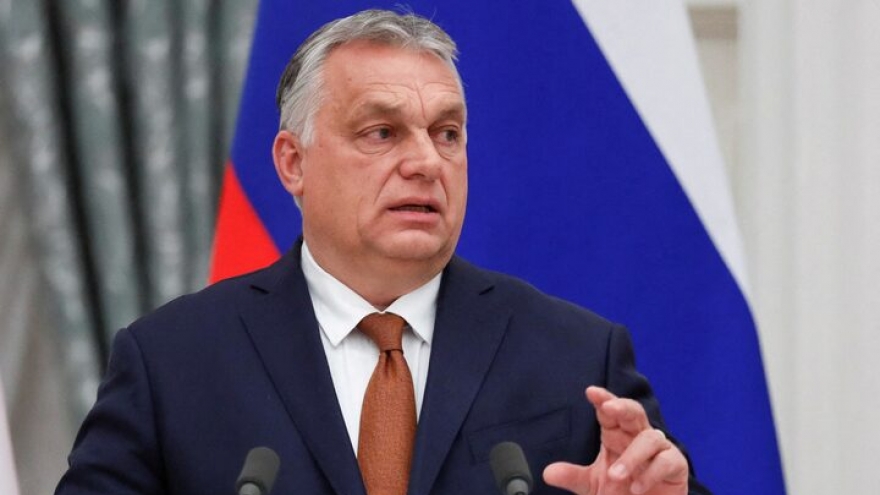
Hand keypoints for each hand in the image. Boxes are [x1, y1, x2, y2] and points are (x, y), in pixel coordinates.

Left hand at [543, 386, 687, 494]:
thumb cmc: (621, 493)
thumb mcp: (592, 486)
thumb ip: (573, 477)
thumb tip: (548, 472)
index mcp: (617, 435)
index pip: (609, 412)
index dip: (602, 399)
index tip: (590, 392)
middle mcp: (637, 437)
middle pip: (634, 412)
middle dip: (622, 406)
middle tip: (609, 407)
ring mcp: (659, 450)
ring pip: (650, 438)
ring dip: (632, 456)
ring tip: (614, 475)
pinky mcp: (676, 466)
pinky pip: (667, 460)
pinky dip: (651, 473)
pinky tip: (636, 488)